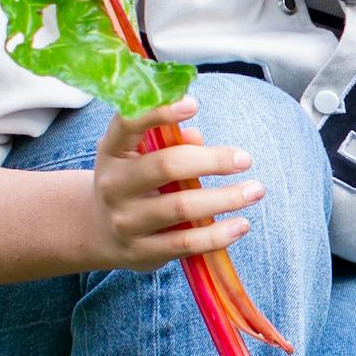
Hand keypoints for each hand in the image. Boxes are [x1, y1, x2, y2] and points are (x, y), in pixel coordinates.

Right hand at [86, 98, 261, 271]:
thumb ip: (166, 141)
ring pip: (181, 207)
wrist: (99, 232)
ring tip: (255, 190)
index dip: (160, 113)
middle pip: (165, 167)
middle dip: (211, 161)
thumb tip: (197, 138)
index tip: (194, 104)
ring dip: (225, 198)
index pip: (129, 124)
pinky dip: (217, 235)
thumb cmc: (131, 181)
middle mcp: (114, 185)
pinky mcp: (142, 251)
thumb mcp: (137, 155)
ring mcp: (126, 221)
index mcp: (112, 151)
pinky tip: (241, 225)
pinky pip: (185, 242)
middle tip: (244, 158)